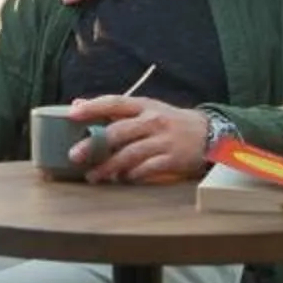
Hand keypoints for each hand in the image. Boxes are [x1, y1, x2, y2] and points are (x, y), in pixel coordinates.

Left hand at [65, 96, 224, 183]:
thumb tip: (77, 103)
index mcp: (144, 106)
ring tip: (92, 176)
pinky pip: (147, 169)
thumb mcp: (145, 109)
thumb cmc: (169, 122)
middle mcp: (153, 121)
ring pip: (130, 154)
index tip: (72, 114)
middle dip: (94, 144)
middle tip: (74, 156)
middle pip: (119, 131)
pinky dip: (131, 175)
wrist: (210, 134)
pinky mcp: (173, 159)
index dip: (93, 107)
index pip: (115, 102)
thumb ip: (113, 109)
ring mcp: (163, 140)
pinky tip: (121, 179)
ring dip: (108, 167)